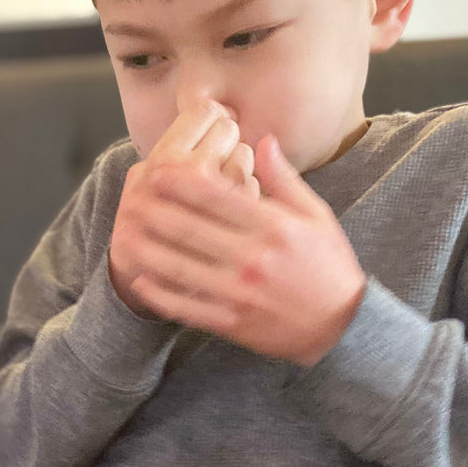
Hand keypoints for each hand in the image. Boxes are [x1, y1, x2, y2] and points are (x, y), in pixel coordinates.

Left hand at [110, 103, 365, 363]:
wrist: (343, 326)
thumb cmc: (329, 265)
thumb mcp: (316, 216)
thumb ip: (285, 180)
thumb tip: (262, 140)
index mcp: (273, 227)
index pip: (218, 197)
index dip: (182, 182)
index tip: (157, 170)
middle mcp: (253, 258)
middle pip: (190, 228)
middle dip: (155, 210)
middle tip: (129, 196)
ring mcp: (240, 292)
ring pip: (181, 267)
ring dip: (148, 250)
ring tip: (124, 234)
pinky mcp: (233, 322)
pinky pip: (189, 306)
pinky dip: (162, 295)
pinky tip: (141, 281)